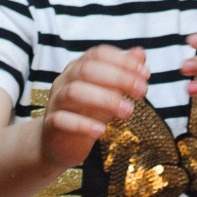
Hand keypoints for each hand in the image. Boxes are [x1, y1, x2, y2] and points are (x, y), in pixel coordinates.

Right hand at [39, 46, 148, 166]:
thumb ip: (123, 73)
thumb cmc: (88, 113)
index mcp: (79, 67)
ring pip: (74, 92)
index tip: (145, 74)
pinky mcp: (50, 124)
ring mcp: (56, 101)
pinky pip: (61, 120)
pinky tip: (101, 131)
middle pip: (87, 69)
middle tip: (142, 92)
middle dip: (118, 78)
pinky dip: (82, 125)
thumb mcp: (109, 92)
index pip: (98, 54)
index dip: (123, 61)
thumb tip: (140, 53)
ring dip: (104, 100)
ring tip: (128, 112)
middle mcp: (65, 80)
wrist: (61, 143)